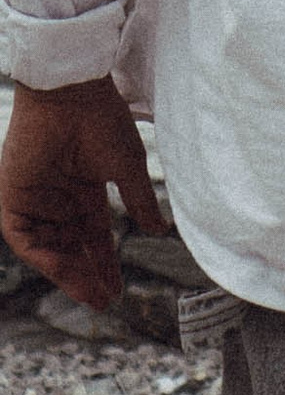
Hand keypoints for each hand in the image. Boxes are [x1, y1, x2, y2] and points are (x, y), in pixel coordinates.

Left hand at [1, 78, 172, 311]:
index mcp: (85, 191)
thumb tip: (160, 230)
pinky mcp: (13, 196)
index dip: (104, 264)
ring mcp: (35, 199)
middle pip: (71, 248)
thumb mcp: (128, 168)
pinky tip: (64, 269)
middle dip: (86, 276)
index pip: (94, 237)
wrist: (72, 93)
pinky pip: (24, 238)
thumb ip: (140, 201)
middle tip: (103, 301)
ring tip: (90, 293)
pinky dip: (42, 256)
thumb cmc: (102, 121)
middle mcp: (58, 199)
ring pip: (49, 248)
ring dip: (67, 272)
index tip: (116, 291)